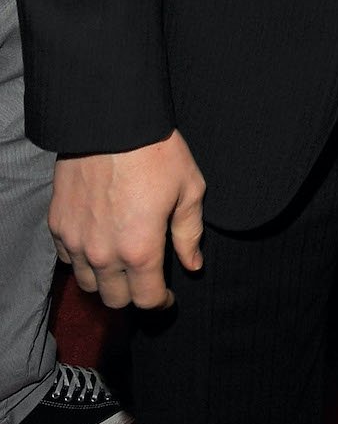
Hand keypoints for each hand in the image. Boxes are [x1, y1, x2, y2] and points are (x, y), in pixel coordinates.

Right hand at [50, 131, 205, 309]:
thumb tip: (193, 265)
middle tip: (145, 278)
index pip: (148, 299)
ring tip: (120, 263)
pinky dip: (82, 258)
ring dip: (106, 280)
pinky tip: (97, 243)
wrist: (110, 121)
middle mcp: (104, 254)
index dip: (162, 302)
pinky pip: (67, 258)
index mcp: (141, 250)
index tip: (168, 295)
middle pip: (115, 299)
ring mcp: (76, 241)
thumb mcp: (189, 188)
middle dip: (133, 294)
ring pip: (88, 283)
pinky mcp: (58, 225)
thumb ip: (190, 233)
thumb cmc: (156, 152)